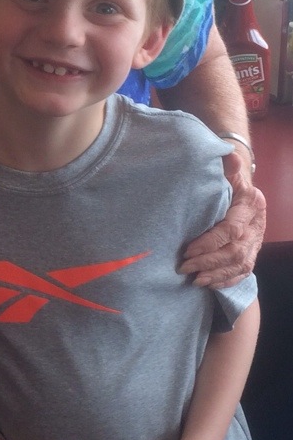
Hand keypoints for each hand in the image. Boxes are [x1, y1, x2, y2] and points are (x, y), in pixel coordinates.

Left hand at [178, 149, 264, 287]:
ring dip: (216, 274)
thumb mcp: (229, 173)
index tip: (188, 249)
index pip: (231, 229)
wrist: (244, 191)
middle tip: (184, 267)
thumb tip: (230, 156)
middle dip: (208, 261)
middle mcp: (256, 226)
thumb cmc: (229, 182)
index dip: (209, 242)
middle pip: (235, 251)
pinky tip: (208, 283)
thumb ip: (227, 167)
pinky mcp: (253, 253)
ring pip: (239, 265)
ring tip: (194, 279)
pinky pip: (243, 272)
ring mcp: (256, 242)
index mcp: (251, 205)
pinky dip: (226, 281)